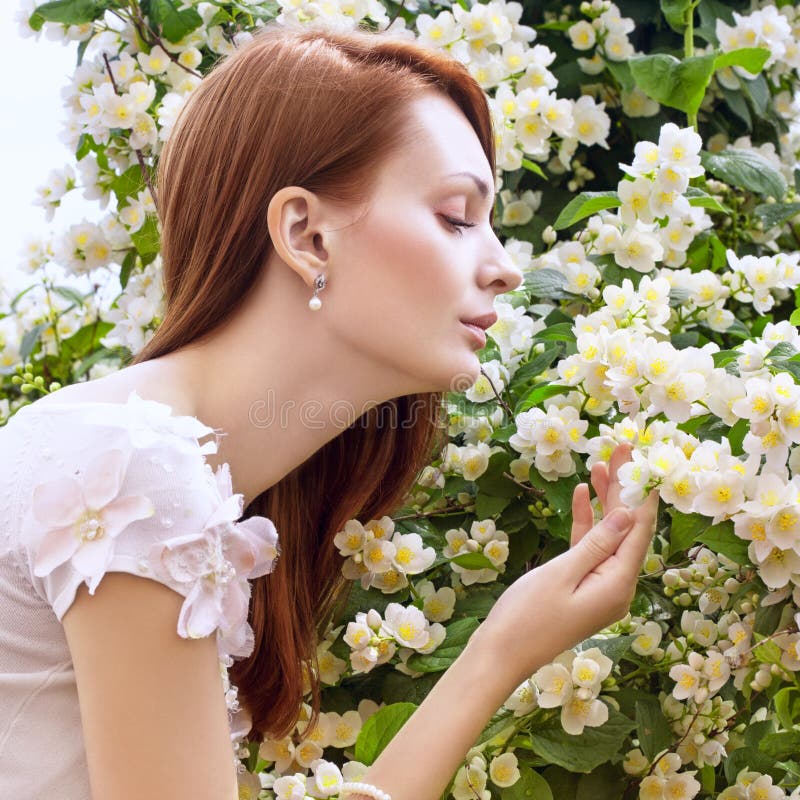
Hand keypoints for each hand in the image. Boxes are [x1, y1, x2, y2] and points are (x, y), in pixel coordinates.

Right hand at [477, 443, 659, 684]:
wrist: (501, 652)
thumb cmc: (528, 616)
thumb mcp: (563, 573)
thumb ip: (597, 542)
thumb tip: (630, 514)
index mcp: (618, 584)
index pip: (639, 531)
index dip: (642, 494)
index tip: (644, 461)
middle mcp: (615, 585)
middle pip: (626, 529)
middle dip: (623, 489)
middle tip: (620, 449)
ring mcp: (598, 586)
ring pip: (608, 535)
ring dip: (605, 501)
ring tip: (600, 463)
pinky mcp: (580, 585)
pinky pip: (590, 548)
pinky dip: (587, 523)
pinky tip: (583, 495)